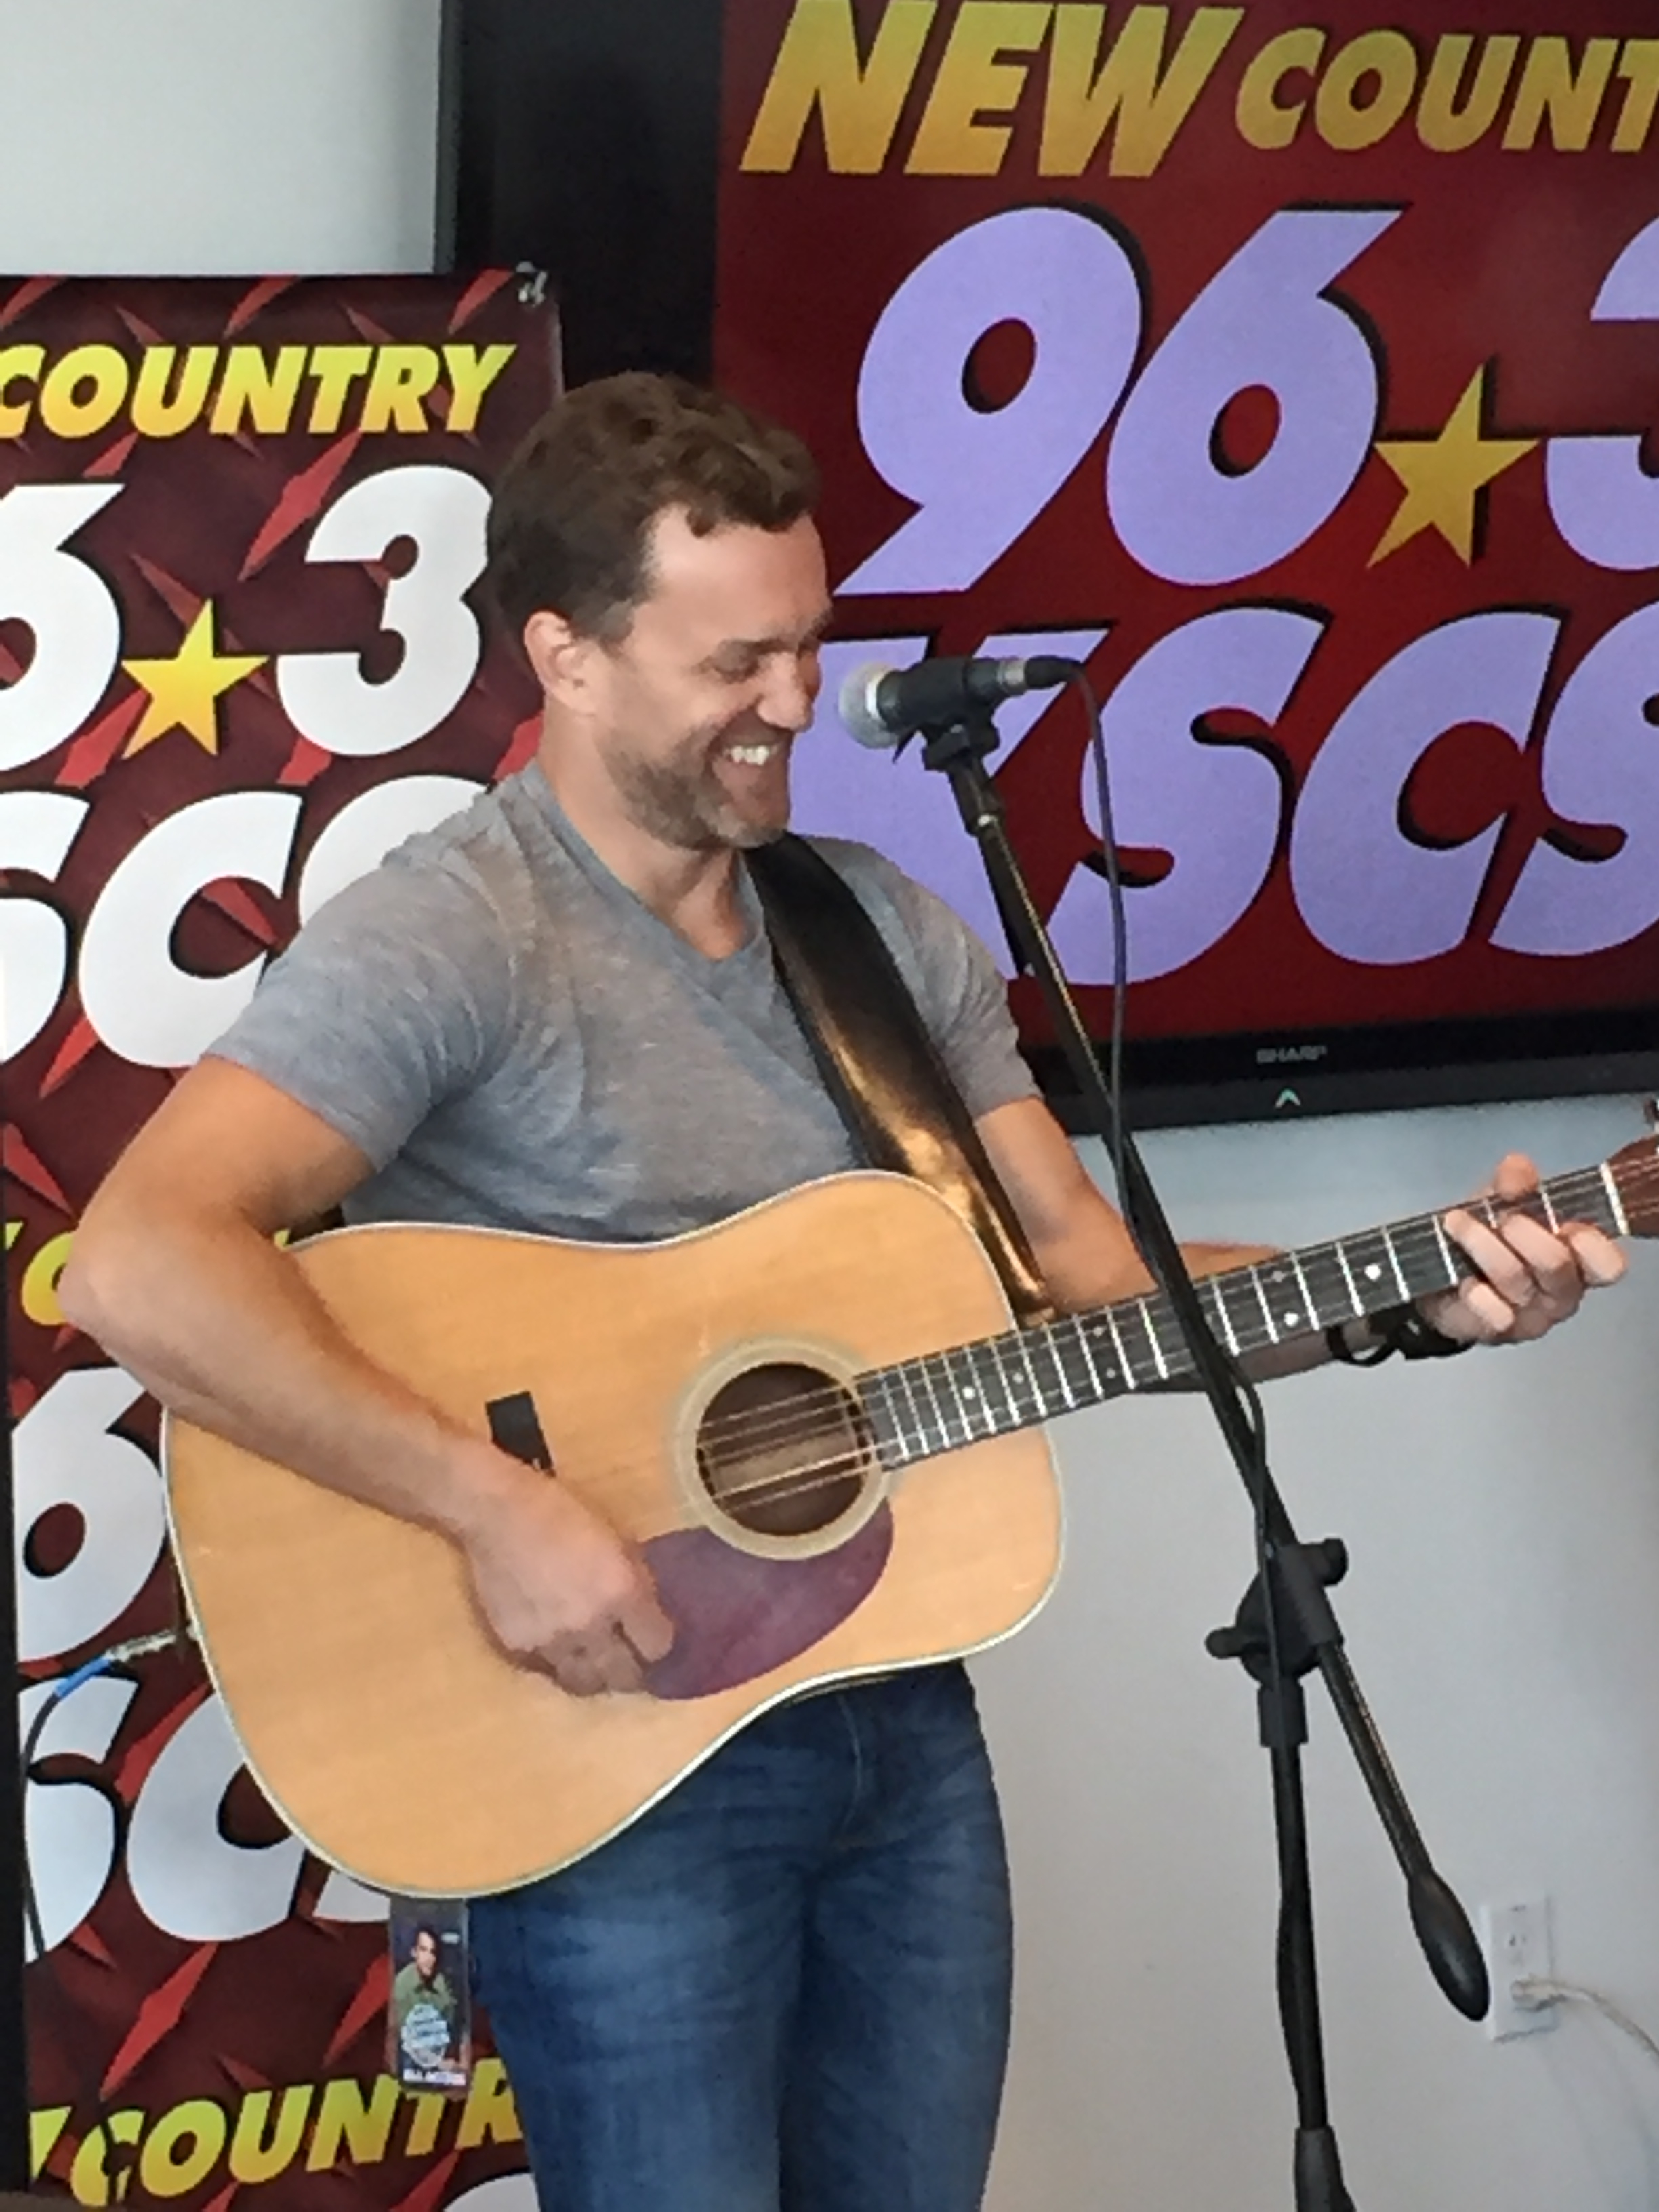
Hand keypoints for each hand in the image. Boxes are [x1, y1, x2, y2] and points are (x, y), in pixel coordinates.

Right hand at [451, 1448, 673, 1696]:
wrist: (499, 1512)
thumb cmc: (563, 1513)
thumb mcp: (617, 1537)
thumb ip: (636, 1579)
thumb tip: (648, 1610)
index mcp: (621, 1592)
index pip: (656, 1645)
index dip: (658, 1642)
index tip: (654, 1637)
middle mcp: (590, 1625)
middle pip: (623, 1676)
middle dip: (632, 1671)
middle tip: (630, 1661)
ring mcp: (551, 1641)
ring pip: (583, 1683)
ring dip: (594, 1675)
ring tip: (595, 1664)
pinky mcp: (517, 1647)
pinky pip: (546, 1670)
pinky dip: (557, 1663)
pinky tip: (559, 1647)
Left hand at [1425, 1152, 1625, 1346]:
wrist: (1440, 1283)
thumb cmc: (1488, 1239)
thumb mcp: (1500, 1202)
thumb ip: (1514, 1183)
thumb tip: (1518, 1168)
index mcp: (1578, 1258)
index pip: (1608, 1264)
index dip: (1591, 1245)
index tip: (1564, 1223)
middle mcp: (1562, 1291)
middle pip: (1558, 1267)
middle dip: (1527, 1235)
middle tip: (1503, 1218)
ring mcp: (1533, 1316)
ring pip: (1517, 1282)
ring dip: (1485, 1246)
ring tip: (1457, 1223)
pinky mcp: (1499, 1333)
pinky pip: (1494, 1313)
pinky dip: (1476, 1291)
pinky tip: (1462, 1278)